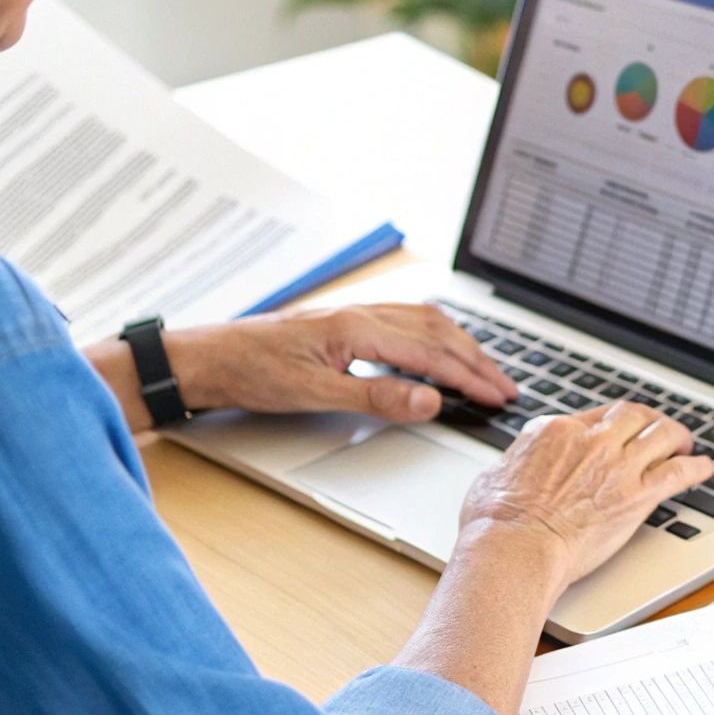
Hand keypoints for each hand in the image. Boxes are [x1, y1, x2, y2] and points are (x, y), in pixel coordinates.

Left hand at [164, 303, 517, 423]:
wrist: (208, 357)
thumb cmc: (251, 372)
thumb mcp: (313, 394)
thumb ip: (376, 397)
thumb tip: (430, 401)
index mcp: (357, 327)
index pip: (431, 352)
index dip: (470, 376)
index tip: (498, 396)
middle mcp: (362, 313)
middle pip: (437, 331)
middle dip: (476, 360)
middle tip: (505, 387)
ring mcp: (354, 315)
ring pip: (425, 322)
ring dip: (460, 345)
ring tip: (484, 370)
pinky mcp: (346, 324)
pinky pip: (406, 322)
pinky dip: (436, 337)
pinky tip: (438, 350)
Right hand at [459, 402, 713, 586]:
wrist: (513, 548)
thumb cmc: (495, 524)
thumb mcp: (493, 477)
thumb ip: (514, 466)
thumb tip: (511, 471)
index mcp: (553, 431)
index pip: (593, 416)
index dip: (610, 424)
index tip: (618, 432)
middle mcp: (589, 439)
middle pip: (632, 415)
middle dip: (648, 419)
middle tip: (657, 428)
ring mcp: (616, 464)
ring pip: (661, 433)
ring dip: (677, 435)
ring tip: (685, 443)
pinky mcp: (636, 493)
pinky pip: (678, 471)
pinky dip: (695, 467)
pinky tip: (704, 468)